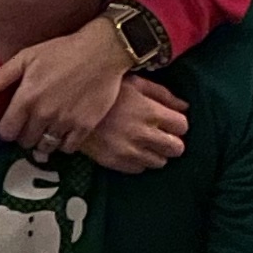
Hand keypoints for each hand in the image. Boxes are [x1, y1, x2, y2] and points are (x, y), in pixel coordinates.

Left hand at [0, 19, 130, 156]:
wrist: (102, 52)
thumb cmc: (62, 51)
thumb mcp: (27, 56)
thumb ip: (2, 77)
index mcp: (26, 98)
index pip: (6, 132)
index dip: (7, 131)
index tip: (12, 125)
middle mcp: (43, 114)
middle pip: (25, 142)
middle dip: (25, 136)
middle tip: (31, 125)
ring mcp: (65, 122)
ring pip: (46, 148)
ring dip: (43, 142)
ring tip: (47, 130)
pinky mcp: (85, 126)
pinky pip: (68, 148)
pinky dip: (64, 144)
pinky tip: (64, 132)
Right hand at [75, 82, 189, 173]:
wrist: (68, 106)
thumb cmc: (104, 90)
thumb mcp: (134, 82)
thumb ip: (162, 94)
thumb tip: (184, 106)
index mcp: (149, 111)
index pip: (182, 126)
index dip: (177, 123)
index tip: (169, 120)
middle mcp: (143, 134)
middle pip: (176, 148)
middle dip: (172, 141)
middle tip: (161, 134)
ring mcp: (129, 151)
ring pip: (160, 162)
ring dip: (155, 152)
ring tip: (144, 141)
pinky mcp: (115, 162)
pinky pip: (139, 169)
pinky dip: (138, 160)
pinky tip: (130, 147)